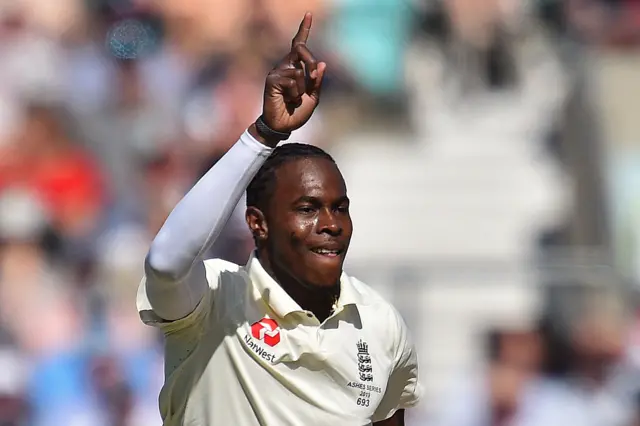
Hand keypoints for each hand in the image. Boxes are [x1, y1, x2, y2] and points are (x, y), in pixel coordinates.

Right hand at [260, 12, 325, 135]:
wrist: (284, 126)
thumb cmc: (297, 112)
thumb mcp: (312, 97)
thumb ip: (316, 81)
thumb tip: (322, 63)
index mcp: (295, 67)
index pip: (299, 45)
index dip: (304, 29)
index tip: (309, 14)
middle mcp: (285, 66)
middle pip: (301, 50)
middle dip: (311, 63)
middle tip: (313, 79)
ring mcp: (277, 72)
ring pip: (299, 71)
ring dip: (302, 89)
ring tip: (294, 99)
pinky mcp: (271, 80)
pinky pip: (292, 81)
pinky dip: (294, 94)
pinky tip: (288, 101)